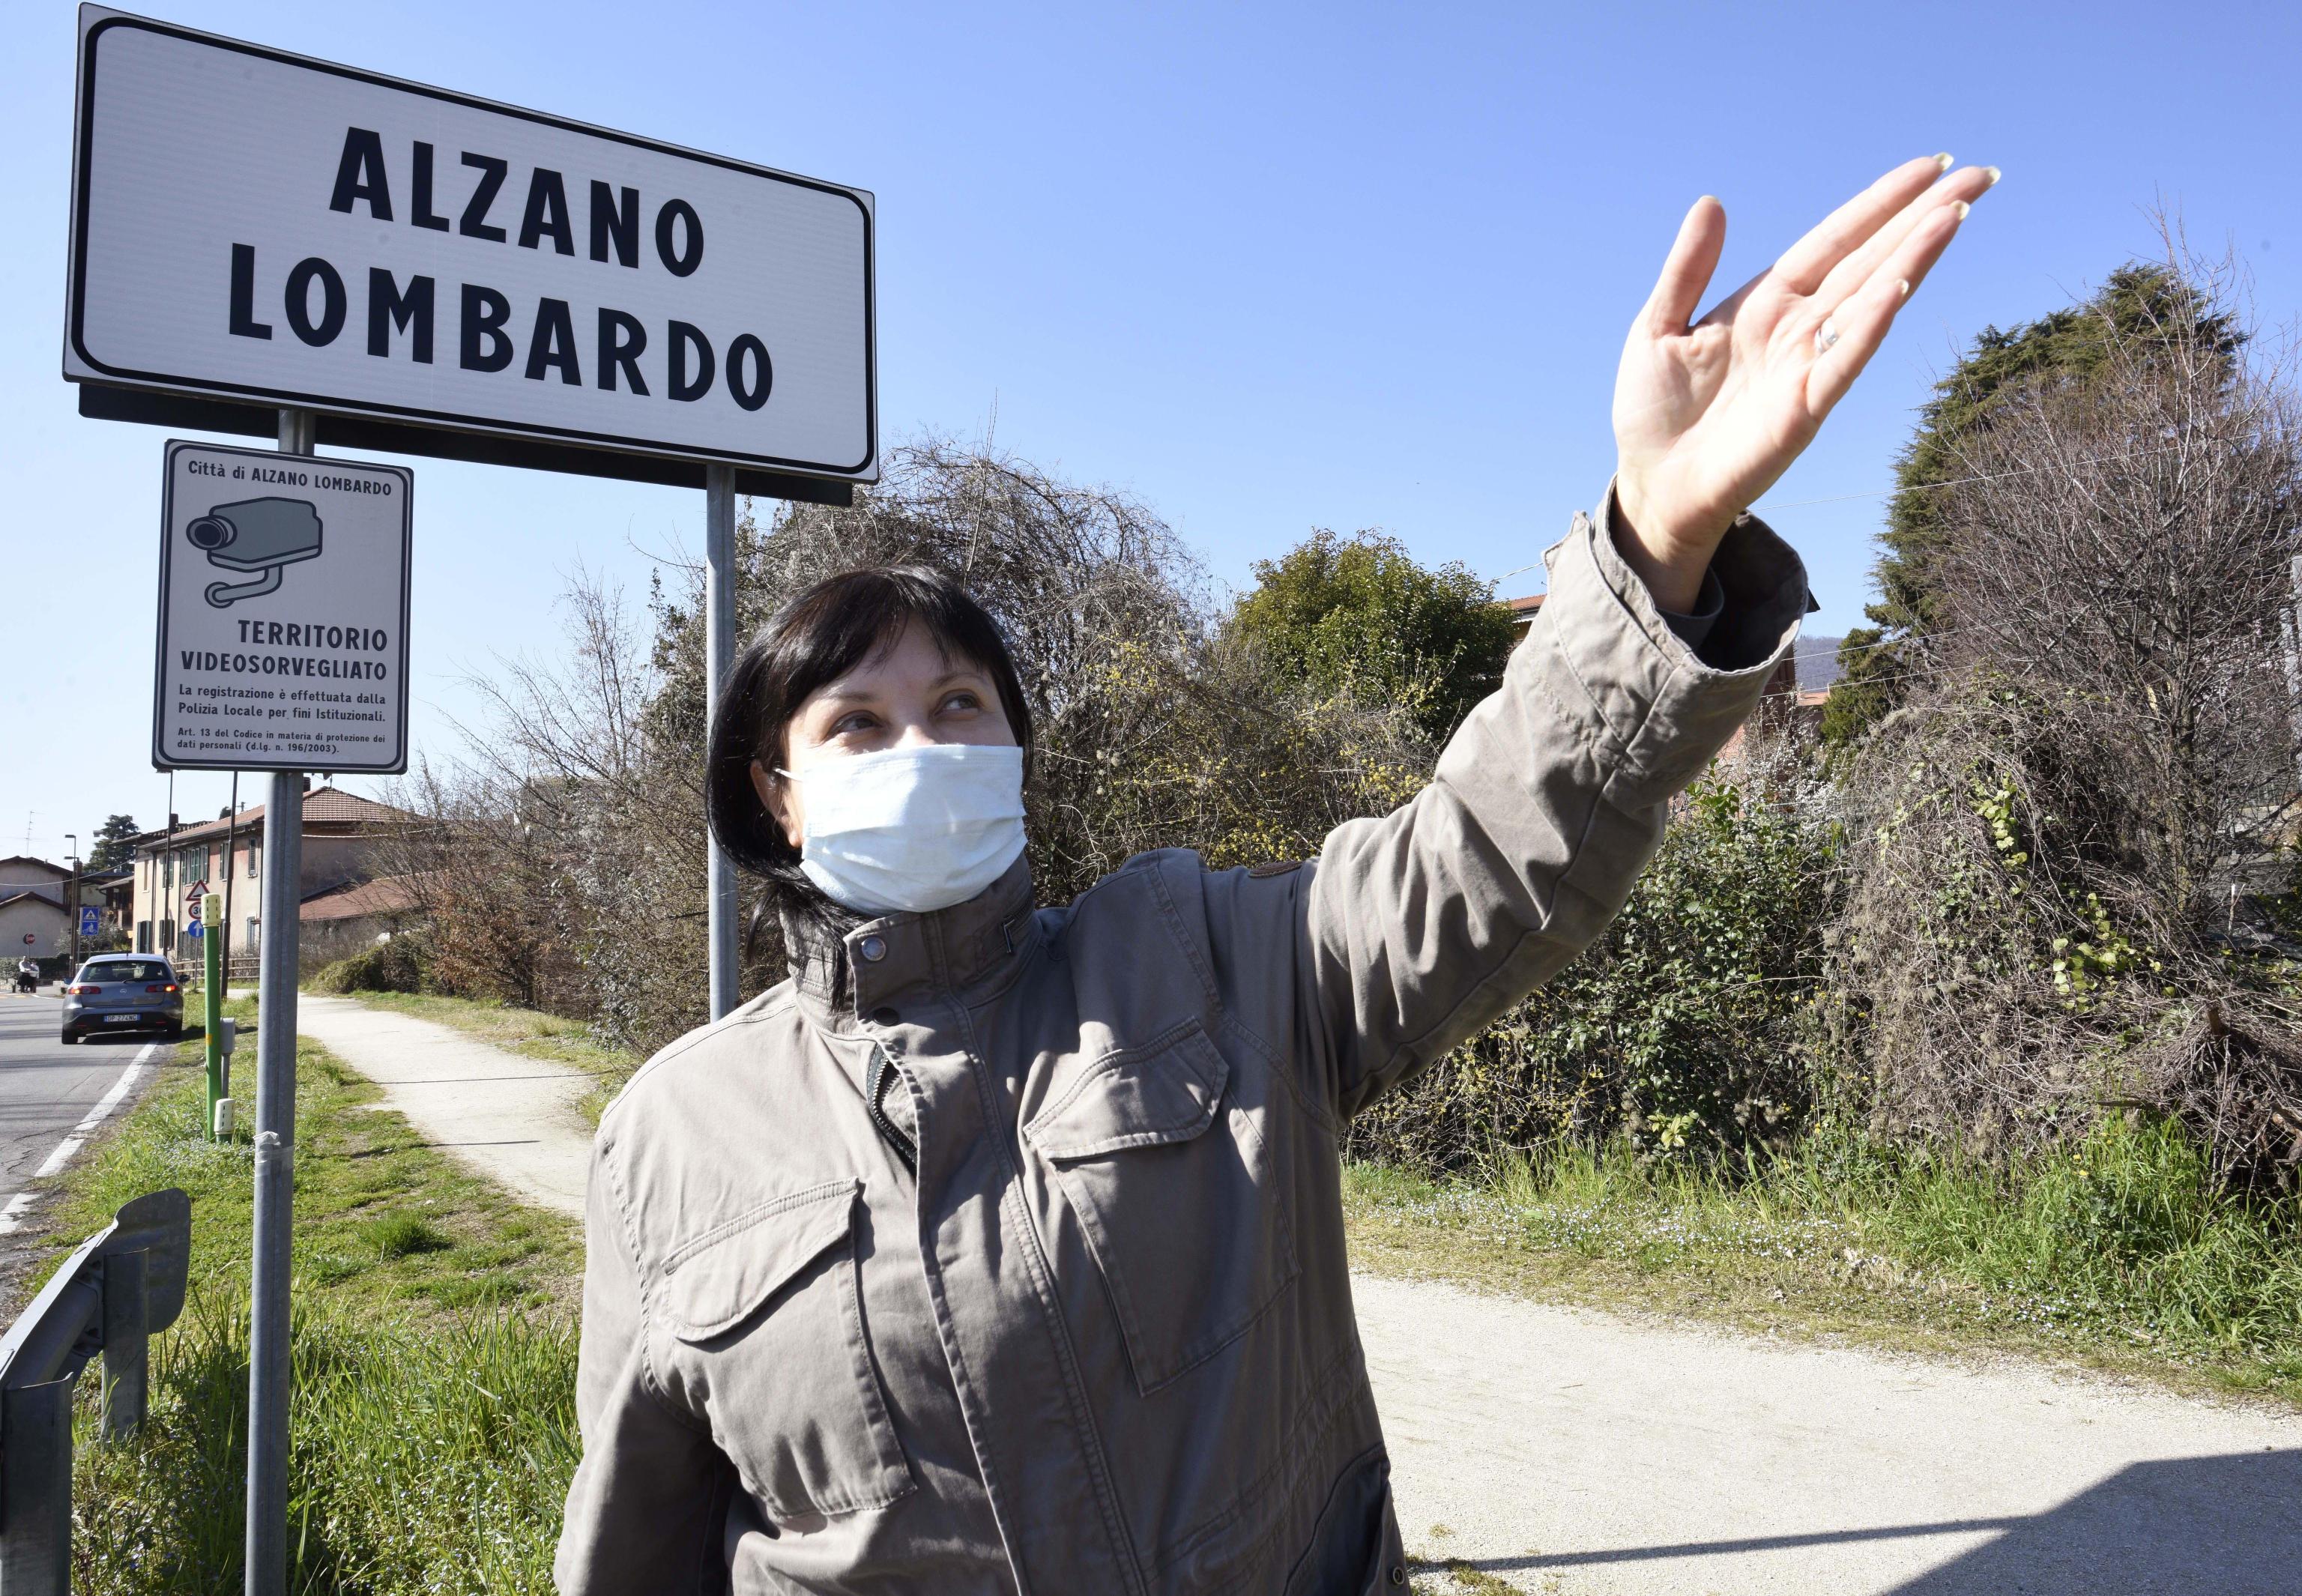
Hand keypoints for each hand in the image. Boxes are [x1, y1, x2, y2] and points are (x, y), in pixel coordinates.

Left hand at [1611, 155, 1997, 610]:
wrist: (1652, 485)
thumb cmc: (1655, 411)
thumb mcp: (1658, 326)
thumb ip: (1687, 268)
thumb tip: (1712, 202)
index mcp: (1768, 303)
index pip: (1836, 240)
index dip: (1881, 203)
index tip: (1931, 166)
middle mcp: (1798, 329)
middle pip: (1871, 260)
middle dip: (1923, 218)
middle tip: (1980, 176)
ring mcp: (1806, 368)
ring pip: (1870, 301)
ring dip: (1912, 258)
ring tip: (1954, 215)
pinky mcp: (1803, 411)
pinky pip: (1842, 362)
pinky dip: (1868, 326)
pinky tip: (1897, 288)